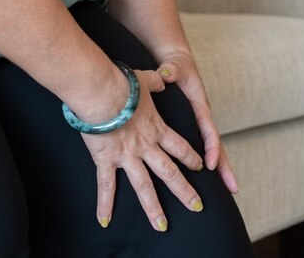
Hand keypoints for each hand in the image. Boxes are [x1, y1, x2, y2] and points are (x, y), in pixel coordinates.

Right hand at [81, 69, 205, 231]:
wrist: (102, 91)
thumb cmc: (122, 83)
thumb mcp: (144, 79)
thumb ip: (156, 81)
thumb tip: (163, 78)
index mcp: (156, 128)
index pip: (179, 146)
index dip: (191, 157)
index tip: (201, 167)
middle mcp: (146, 146)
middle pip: (169, 172)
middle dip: (184, 191)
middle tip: (197, 207)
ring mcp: (127, 156)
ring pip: (144, 186)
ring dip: (154, 208)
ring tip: (162, 226)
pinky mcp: (106, 160)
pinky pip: (106, 186)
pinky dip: (105, 205)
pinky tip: (105, 221)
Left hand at [156, 52, 238, 193]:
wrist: (178, 63)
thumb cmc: (176, 66)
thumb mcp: (174, 67)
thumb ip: (170, 71)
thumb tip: (167, 74)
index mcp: (200, 105)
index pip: (208, 128)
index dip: (210, 147)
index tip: (210, 164)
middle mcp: (204, 117)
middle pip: (217, 144)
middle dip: (224, 167)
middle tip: (233, 189)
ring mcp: (202, 123)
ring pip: (214, 149)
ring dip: (221, 169)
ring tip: (229, 192)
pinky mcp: (197, 127)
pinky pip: (205, 147)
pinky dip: (210, 163)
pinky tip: (210, 181)